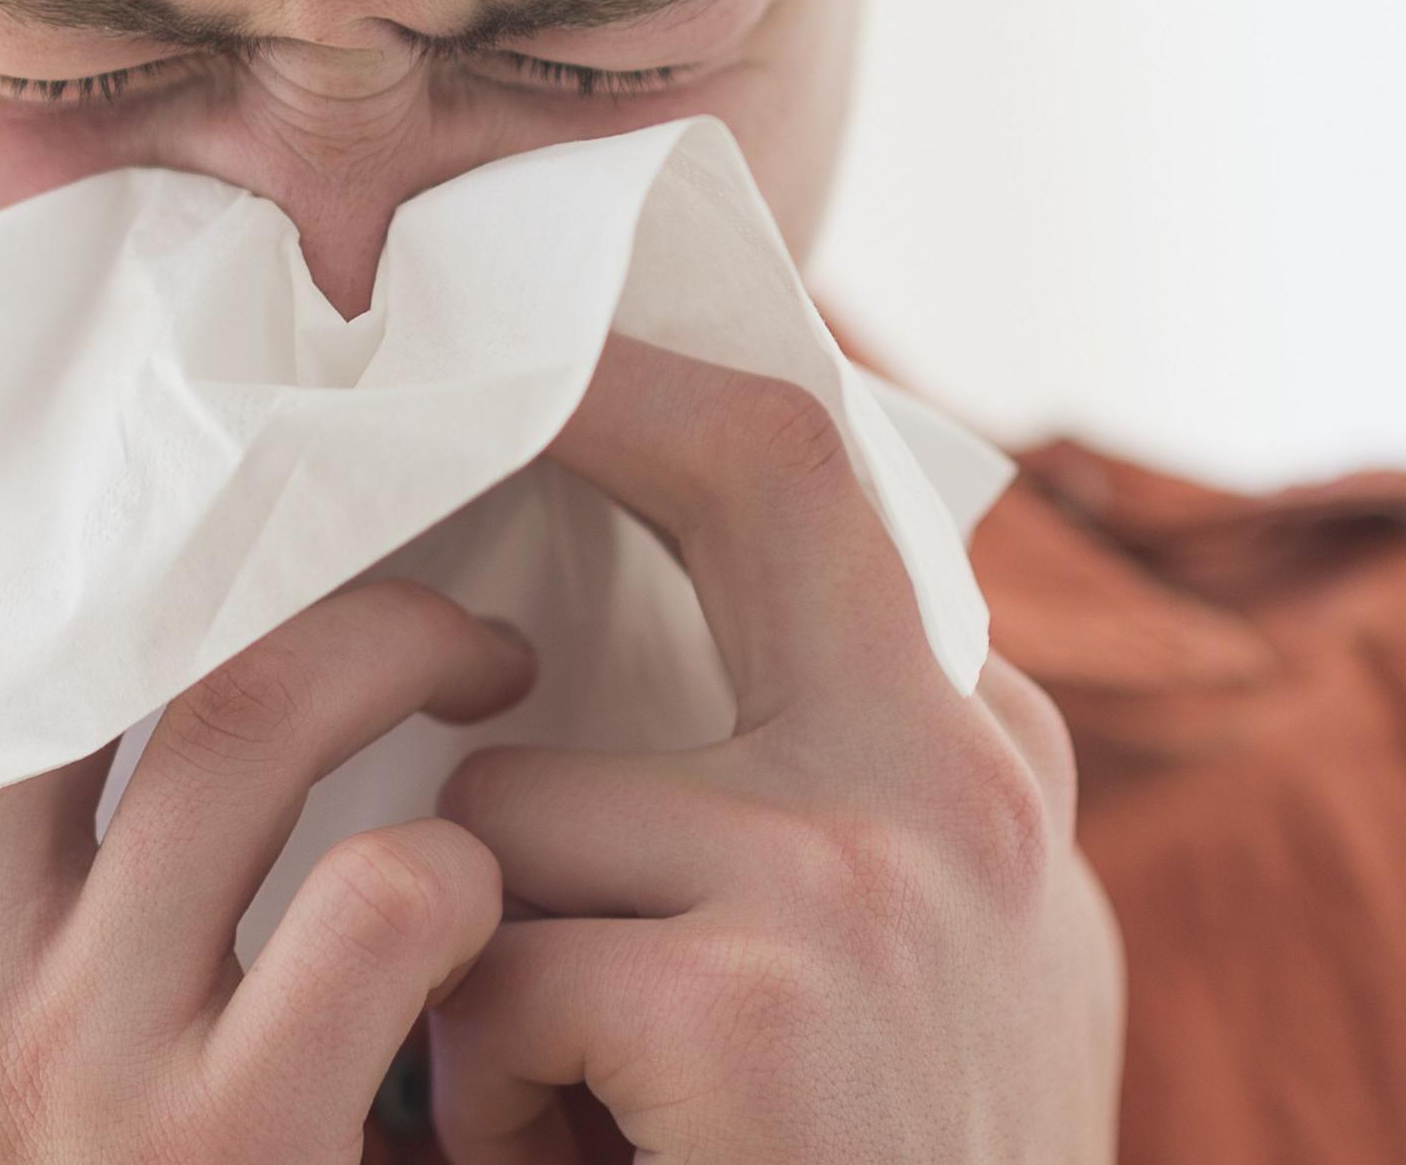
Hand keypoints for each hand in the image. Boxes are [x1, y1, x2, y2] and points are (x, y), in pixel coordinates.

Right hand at [0, 580, 540, 1162]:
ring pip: (254, 721)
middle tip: (406, 560)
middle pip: (106, 638)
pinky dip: (462, 871)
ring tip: (501, 677)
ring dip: (406, 657)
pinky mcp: (237, 1154)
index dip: (117, 547)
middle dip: (277, 564)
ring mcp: (79, 1062)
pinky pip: (384, 907)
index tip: (243, 509)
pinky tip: (493, 904)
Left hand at [427, 337, 1124, 1162]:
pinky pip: (493, 969)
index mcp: (988, 771)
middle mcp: (963, 789)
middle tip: (417, 382)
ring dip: (487, 968)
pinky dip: (489, 1094)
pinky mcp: (757, 1004)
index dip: (674, 376)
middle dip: (593, 395)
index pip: (835, 481)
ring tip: (569, 1120)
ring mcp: (869, 881)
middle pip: (759, 474)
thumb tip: (622, 658)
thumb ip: (814, 806)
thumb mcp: (909, 986)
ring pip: (517, 811)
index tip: (549, 321)